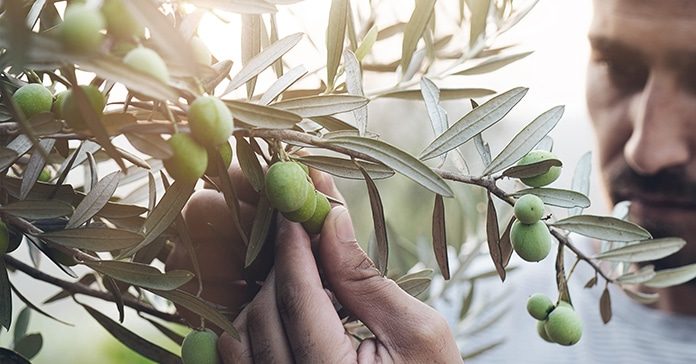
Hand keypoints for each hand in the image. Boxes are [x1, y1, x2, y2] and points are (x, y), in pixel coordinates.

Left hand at [167, 165, 460, 362]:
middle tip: (306, 230)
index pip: (298, 297)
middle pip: (264, 313)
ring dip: (265, 295)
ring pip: (239, 336)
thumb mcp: (419, 332)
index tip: (296, 202)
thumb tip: (330, 219)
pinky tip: (287, 308)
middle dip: (283, 265)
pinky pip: (237, 360)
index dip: (294, 243)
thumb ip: (366, 280)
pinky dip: (254, 325)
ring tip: (305, 275)